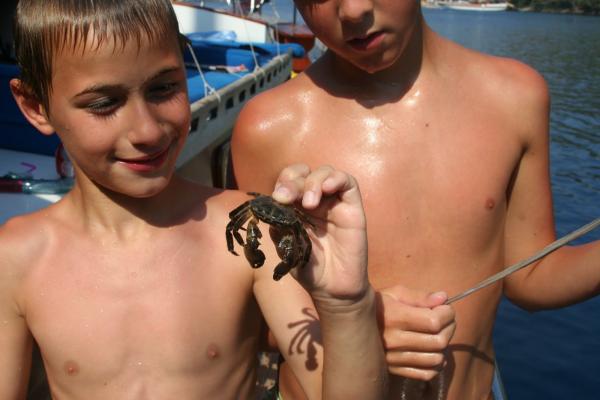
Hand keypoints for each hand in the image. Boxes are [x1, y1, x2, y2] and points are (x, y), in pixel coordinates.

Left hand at [271, 163, 367, 301]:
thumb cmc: (309, 269)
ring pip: (325, 172)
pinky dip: (336, 179)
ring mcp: (334, 202)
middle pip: (304, 172)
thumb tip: (271, 208)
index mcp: (296, 206)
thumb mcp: (286, 248)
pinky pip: (348, 182)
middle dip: (292, 180)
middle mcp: (315, 200)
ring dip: (313, 181)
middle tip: (285, 197)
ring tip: (308, 202)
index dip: (281, 184)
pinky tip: (326, 188)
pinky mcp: (352, 207)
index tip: (276, 199)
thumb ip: (279, 228)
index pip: (287, 181)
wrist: (332, 290)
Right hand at [376, 285, 455, 380]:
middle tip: (446, 320)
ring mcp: (394, 357)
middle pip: (438, 341)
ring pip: (435, 359)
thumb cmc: (378, 304)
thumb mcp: (395, 293)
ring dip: (443, 347)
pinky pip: (426, 374)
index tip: (446, 308)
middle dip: (449, 328)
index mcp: (395, 317)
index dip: (447, 314)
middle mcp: (394, 340)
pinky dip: (435, 365)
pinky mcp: (394, 369)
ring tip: (438, 335)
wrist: (352, 324)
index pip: (434, 322)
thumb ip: (420, 296)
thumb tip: (443, 298)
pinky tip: (431, 352)